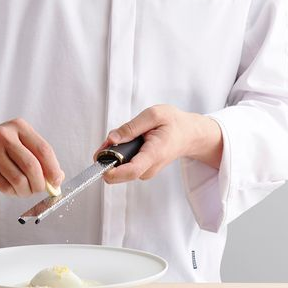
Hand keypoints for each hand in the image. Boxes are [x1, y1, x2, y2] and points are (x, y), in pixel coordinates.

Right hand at [0, 116, 63, 197]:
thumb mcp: (16, 140)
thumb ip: (37, 156)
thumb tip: (56, 177)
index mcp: (19, 127)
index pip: (44, 149)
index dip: (53, 169)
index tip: (56, 181)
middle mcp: (5, 136)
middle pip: (32, 166)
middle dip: (40, 183)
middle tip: (40, 189)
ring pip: (19, 180)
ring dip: (26, 191)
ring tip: (24, 190)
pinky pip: (5, 187)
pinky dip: (13, 192)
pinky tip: (12, 188)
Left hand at [96, 105, 222, 183]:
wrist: (188, 134)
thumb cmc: (174, 123)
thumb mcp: (154, 115)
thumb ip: (131, 127)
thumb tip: (112, 138)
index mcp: (154, 153)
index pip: (132, 170)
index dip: (112, 171)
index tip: (99, 164)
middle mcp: (150, 167)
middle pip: (121, 172)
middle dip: (109, 156)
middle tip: (112, 138)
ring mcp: (146, 171)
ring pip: (120, 169)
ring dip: (115, 154)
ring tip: (127, 136)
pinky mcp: (143, 170)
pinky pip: (124, 166)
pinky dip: (120, 155)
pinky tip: (129, 142)